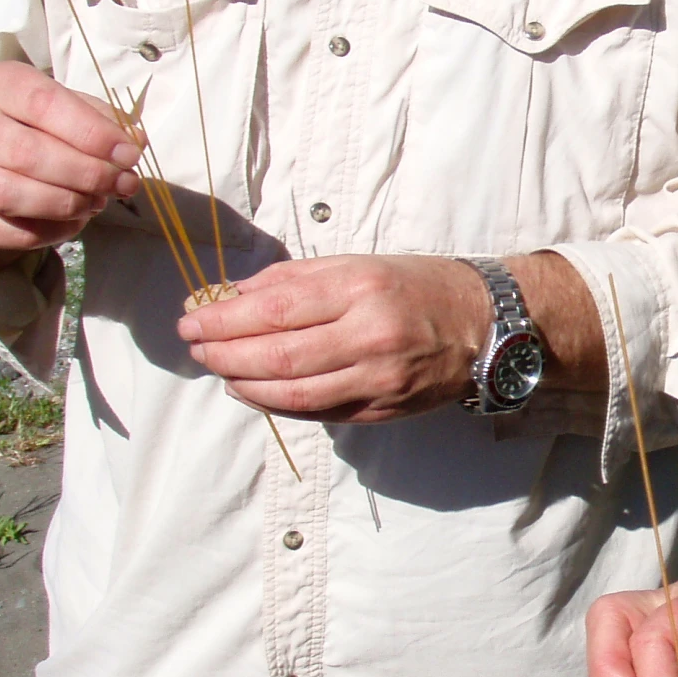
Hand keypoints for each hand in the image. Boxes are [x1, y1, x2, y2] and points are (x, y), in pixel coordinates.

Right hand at [0, 61, 141, 271]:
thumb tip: (134, 141)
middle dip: (87, 174)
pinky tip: (74, 220)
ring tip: (98, 201)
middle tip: (123, 184)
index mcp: (0, 86)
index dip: (91, 132)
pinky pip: (8, 230)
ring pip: (13, 195)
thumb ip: (103, 120)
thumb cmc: (38, 125)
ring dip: (68, 204)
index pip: (44, 104)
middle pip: (27, 154)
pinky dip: (51, 231)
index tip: (128, 154)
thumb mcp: (70, 108)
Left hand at [176, 254, 492, 420]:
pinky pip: (319, 413)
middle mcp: (370, 336)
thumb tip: (234, 296)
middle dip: (225, 355)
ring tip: (221, 372)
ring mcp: (378, 380)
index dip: (224, 321)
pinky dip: (279, 404)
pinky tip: (257, 391)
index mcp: (361, 289)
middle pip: (278, 357)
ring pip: (294, 394)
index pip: (274, 310)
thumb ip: (296, 280)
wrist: (485, 324)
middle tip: (196, 349)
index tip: (193, 321)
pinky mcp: (384, 409)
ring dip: (245, 386)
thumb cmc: (419, 285)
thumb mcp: (360, 263)